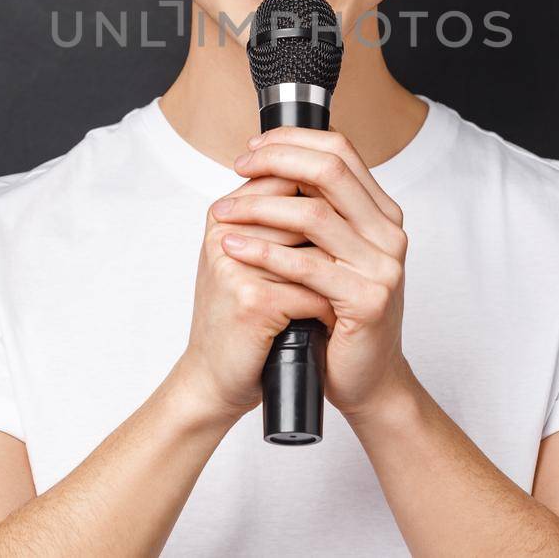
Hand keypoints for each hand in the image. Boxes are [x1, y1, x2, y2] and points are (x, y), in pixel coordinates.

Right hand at [175, 172, 339, 425]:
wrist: (214, 378)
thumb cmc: (239, 318)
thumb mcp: (253, 260)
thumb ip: (279, 221)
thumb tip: (335, 186)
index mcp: (223, 215)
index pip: (287, 180)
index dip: (323, 206)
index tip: (337, 235)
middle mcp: (224, 232)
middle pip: (305, 214)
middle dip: (332, 247)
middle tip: (344, 271)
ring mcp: (236, 265)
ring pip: (315, 252)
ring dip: (335, 277)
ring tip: (339, 295)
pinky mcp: (252, 299)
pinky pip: (313, 291)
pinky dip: (327, 310)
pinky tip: (326, 322)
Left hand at [216, 127, 413, 419]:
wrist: (366, 379)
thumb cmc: (339, 317)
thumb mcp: (330, 253)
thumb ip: (317, 212)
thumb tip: (269, 164)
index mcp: (381, 213)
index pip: (341, 150)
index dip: (293, 141)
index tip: (253, 150)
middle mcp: (389, 232)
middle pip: (330, 170)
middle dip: (276, 161)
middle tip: (239, 168)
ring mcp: (382, 266)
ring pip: (314, 214)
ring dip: (259, 207)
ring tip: (223, 213)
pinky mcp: (366, 299)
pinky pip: (307, 265)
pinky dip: (264, 252)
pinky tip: (234, 248)